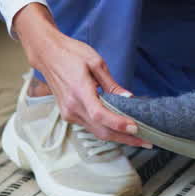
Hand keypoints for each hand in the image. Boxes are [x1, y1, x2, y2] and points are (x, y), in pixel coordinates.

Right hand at [12, 3, 147, 146]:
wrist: (47, 54)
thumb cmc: (71, 53)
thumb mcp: (96, 63)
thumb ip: (111, 84)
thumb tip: (128, 98)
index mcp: (79, 92)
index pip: (100, 115)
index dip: (119, 124)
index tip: (136, 128)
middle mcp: (72, 107)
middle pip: (101, 130)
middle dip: (126, 138)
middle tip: (147, 142)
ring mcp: (68, 113)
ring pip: (96, 132)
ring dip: (118, 137)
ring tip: (138, 138)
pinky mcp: (68, 114)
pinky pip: (90, 127)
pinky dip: (106, 130)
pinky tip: (120, 129)